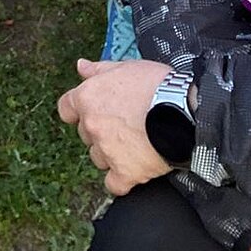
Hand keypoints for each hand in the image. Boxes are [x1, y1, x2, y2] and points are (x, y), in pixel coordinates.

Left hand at [56, 58, 176, 196]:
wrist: (184, 110)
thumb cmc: (158, 85)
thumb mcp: (127, 67)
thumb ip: (99, 69)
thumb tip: (81, 67)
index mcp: (88, 98)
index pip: (66, 108)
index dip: (79, 110)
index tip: (92, 112)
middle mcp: (92, 125)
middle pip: (86, 134)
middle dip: (100, 131)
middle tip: (125, 125)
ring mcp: (107, 151)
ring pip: (98, 158)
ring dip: (111, 154)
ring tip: (135, 144)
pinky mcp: (125, 172)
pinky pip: (114, 184)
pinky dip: (122, 180)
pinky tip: (135, 170)